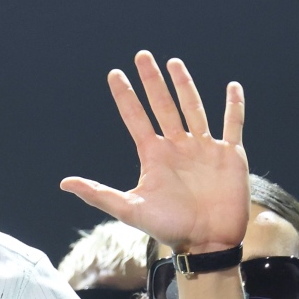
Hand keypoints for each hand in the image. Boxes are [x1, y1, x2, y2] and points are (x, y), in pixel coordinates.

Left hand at [62, 52, 247, 253]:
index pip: (136, 118)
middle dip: (152, 81)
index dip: (125, 96)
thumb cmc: (169, 229)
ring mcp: (204, 149)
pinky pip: (233, 124)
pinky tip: (232, 87)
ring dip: (184, 85)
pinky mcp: (230, 155)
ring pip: (193, 108)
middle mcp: (178, 147)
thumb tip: (64, 183)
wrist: (207, 243)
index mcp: (154, 156)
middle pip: (163, 105)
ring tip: (173, 63)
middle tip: (141, 55)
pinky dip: (234, 106)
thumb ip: (99, 194)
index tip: (114, 74)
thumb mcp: (130, 209)